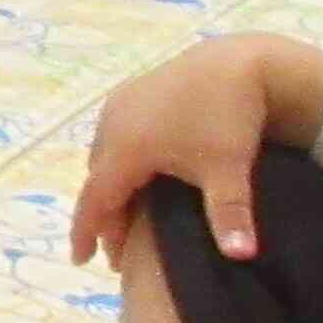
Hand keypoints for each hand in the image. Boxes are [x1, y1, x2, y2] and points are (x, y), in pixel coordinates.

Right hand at [69, 34, 302, 264]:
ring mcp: (119, 104)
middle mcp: (113, 125)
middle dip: (103, 215)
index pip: (95, 200)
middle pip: (98, 180)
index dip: (85, 232)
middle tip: (115, 250)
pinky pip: (113, 136)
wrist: (241, 62)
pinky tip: (134, 173)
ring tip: (124, 214)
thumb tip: (242, 257)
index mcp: (126, 148)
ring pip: (104, 157)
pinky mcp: (132, 92)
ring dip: (110, 187)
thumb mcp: (228, 170)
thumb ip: (229, 216)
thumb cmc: (230, 118)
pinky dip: (117, 162)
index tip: (79, 260)